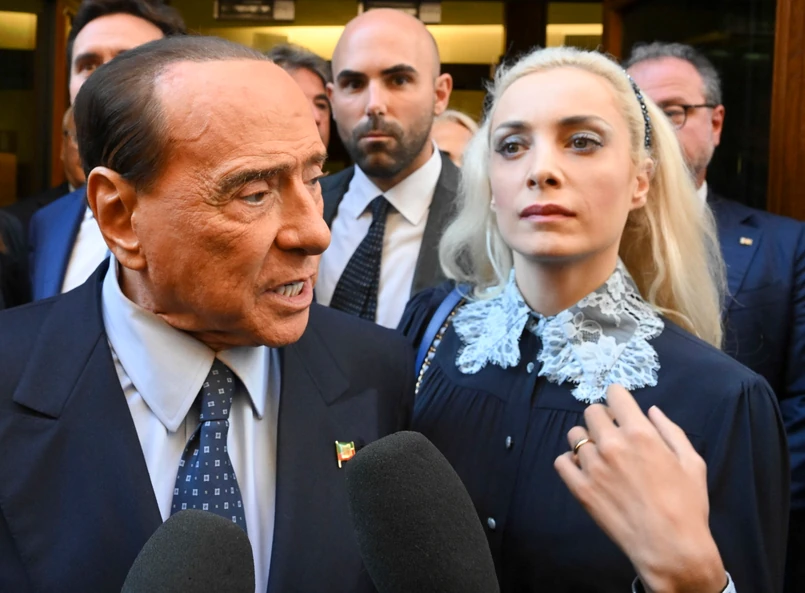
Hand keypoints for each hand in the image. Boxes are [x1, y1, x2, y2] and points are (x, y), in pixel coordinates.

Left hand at [554, 385, 727, 592]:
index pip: (615, 394)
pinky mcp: (581, 488)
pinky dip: (571, 463)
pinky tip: (585, 471)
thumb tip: (651, 410)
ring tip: (600, 456)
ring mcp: (593, 467)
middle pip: (592, 412)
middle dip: (603, 418)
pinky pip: (561, 462)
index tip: (620, 407)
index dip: (618, 397)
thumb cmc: (687, 505)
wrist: (670, 547)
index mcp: (640, 433)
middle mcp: (612, 444)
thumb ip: (670, 430)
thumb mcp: (692, 462)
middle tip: (612, 433)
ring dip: (586, 440)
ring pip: (575, 435)